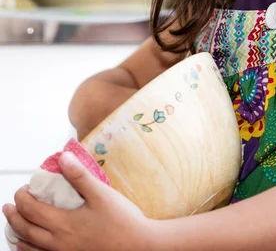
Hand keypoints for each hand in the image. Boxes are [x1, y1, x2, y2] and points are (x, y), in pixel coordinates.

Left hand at [2, 152, 158, 250]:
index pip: (32, 210)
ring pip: (31, 247)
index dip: (23, 198)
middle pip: (26, 229)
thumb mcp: (102, 194)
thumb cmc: (123, 221)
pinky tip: (30, 246)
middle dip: (15, 216)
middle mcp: (59, 243)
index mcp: (64, 224)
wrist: (139, 247)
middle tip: (10, 205)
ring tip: (14, 225)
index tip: (23, 188)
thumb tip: (63, 158)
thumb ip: (80, 176)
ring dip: (18, 234)